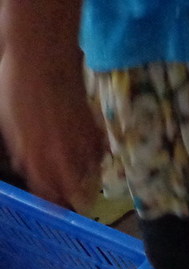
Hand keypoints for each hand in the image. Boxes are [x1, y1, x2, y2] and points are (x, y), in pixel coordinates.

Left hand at [0, 49, 105, 209]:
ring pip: (88, 172)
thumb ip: (21, 149)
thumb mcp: (9, 122)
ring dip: (87, 180)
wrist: (44, 59)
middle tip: (78, 203)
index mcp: (37, 155)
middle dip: (74, 198)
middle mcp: (63, 154)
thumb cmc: (18, 88)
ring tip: (86, 186)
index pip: (48, 189)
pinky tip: (95, 159)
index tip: (56, 209)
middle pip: (73, 187)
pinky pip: (99, 152)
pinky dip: (97, 158)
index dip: (51, 201)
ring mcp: (81, 141)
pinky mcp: (94, 127)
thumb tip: (27, 167)